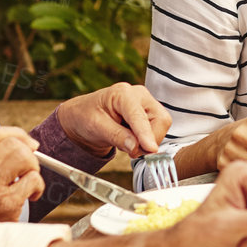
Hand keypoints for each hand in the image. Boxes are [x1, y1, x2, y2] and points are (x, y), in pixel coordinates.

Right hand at [0, 126, 43, 222]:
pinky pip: (33, 180)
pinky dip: (38, 187)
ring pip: (24, 157)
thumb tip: (25, 143)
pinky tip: (30, 196)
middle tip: (29, 169)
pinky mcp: (6, 203)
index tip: (28, 143)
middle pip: (12, 144)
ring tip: (28, 182)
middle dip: (28, 154)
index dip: (16, 133)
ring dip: (34, 169)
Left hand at [56, 83, 171, 157]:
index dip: (146, 134)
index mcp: (122, 94)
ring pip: (162, 125)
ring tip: (128, 144)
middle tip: (132, 152)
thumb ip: (116, 136)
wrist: (84, 115)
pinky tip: (132, 139)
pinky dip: (147, 140)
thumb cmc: (86, 116)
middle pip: (160, 119)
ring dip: (148, 141)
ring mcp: (146, 103)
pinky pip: (158, 129)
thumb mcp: (95, 127)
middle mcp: (139, 95)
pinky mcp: (150, 113)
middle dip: (149, 140)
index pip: (139, 116)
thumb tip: (135, 146)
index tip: (151, 149)